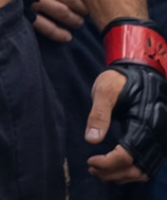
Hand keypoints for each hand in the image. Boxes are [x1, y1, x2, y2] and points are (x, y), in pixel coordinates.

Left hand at [87, 65, 165, 182]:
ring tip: (99, 171)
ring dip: (121, 176)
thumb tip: (91, 140)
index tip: (90, 161)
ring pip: (143, 171)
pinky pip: (146, 165)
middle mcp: (156, 137)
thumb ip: (99, 115)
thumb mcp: (105, 90)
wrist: (138, 72)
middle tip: (92, 169)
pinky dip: (130, 172)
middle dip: (113, 173)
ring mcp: (158, 141)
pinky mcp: (155, 142)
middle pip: (137, 169)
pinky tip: (114, 168)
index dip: (108, 163)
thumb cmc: (120, 80)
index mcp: (144, 125)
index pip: (128, 156)